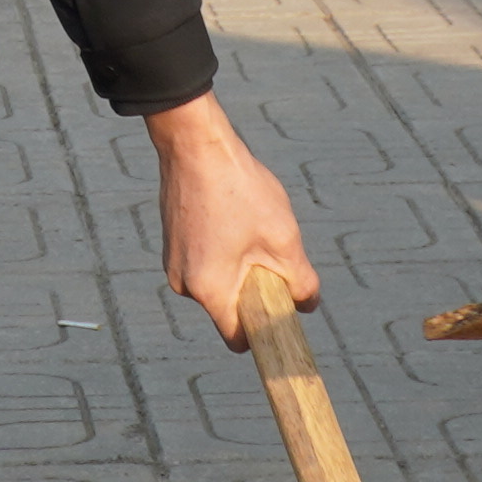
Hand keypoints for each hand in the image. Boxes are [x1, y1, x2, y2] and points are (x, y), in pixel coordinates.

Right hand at [140, 97, 315, 348]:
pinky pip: (205, 261)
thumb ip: (301, 280)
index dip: (264, 330)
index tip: (281, 310)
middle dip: (255, 290)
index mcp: (209, 290)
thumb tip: (308, 304)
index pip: (237, 338)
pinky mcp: (173, 242)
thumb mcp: (283, 237)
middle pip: (229, 307)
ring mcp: (174, 262)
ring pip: (218, 281)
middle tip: (271, 253)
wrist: (195, 143)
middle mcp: (183, 283)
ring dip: (240, 266)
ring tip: (249, 225)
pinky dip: (224, 250)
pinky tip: (233, 215)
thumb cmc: (239, 190)